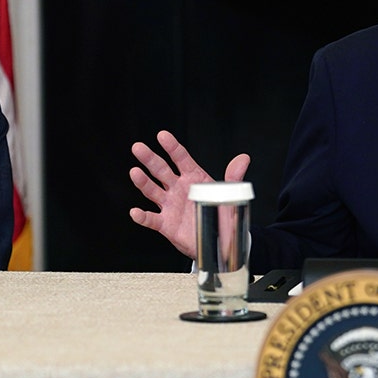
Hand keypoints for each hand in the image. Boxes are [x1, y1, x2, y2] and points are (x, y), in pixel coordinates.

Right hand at [128, 130, 250, 258]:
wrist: (219, 242)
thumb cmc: (222, 216)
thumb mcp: (229, 196)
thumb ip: (233, 178)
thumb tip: (243, 159)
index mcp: (193, 178)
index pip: (181, 158)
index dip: (172, 147)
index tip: (162, 135)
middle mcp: (178, 189)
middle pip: (161, 170)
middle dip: (149, 159)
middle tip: (138, 147)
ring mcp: (170, 205)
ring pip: (152, 191)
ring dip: (143, 182)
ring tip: (134, 172)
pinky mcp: (166, 224)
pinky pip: (152, 219)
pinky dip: (142, 216)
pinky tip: (135, 212)